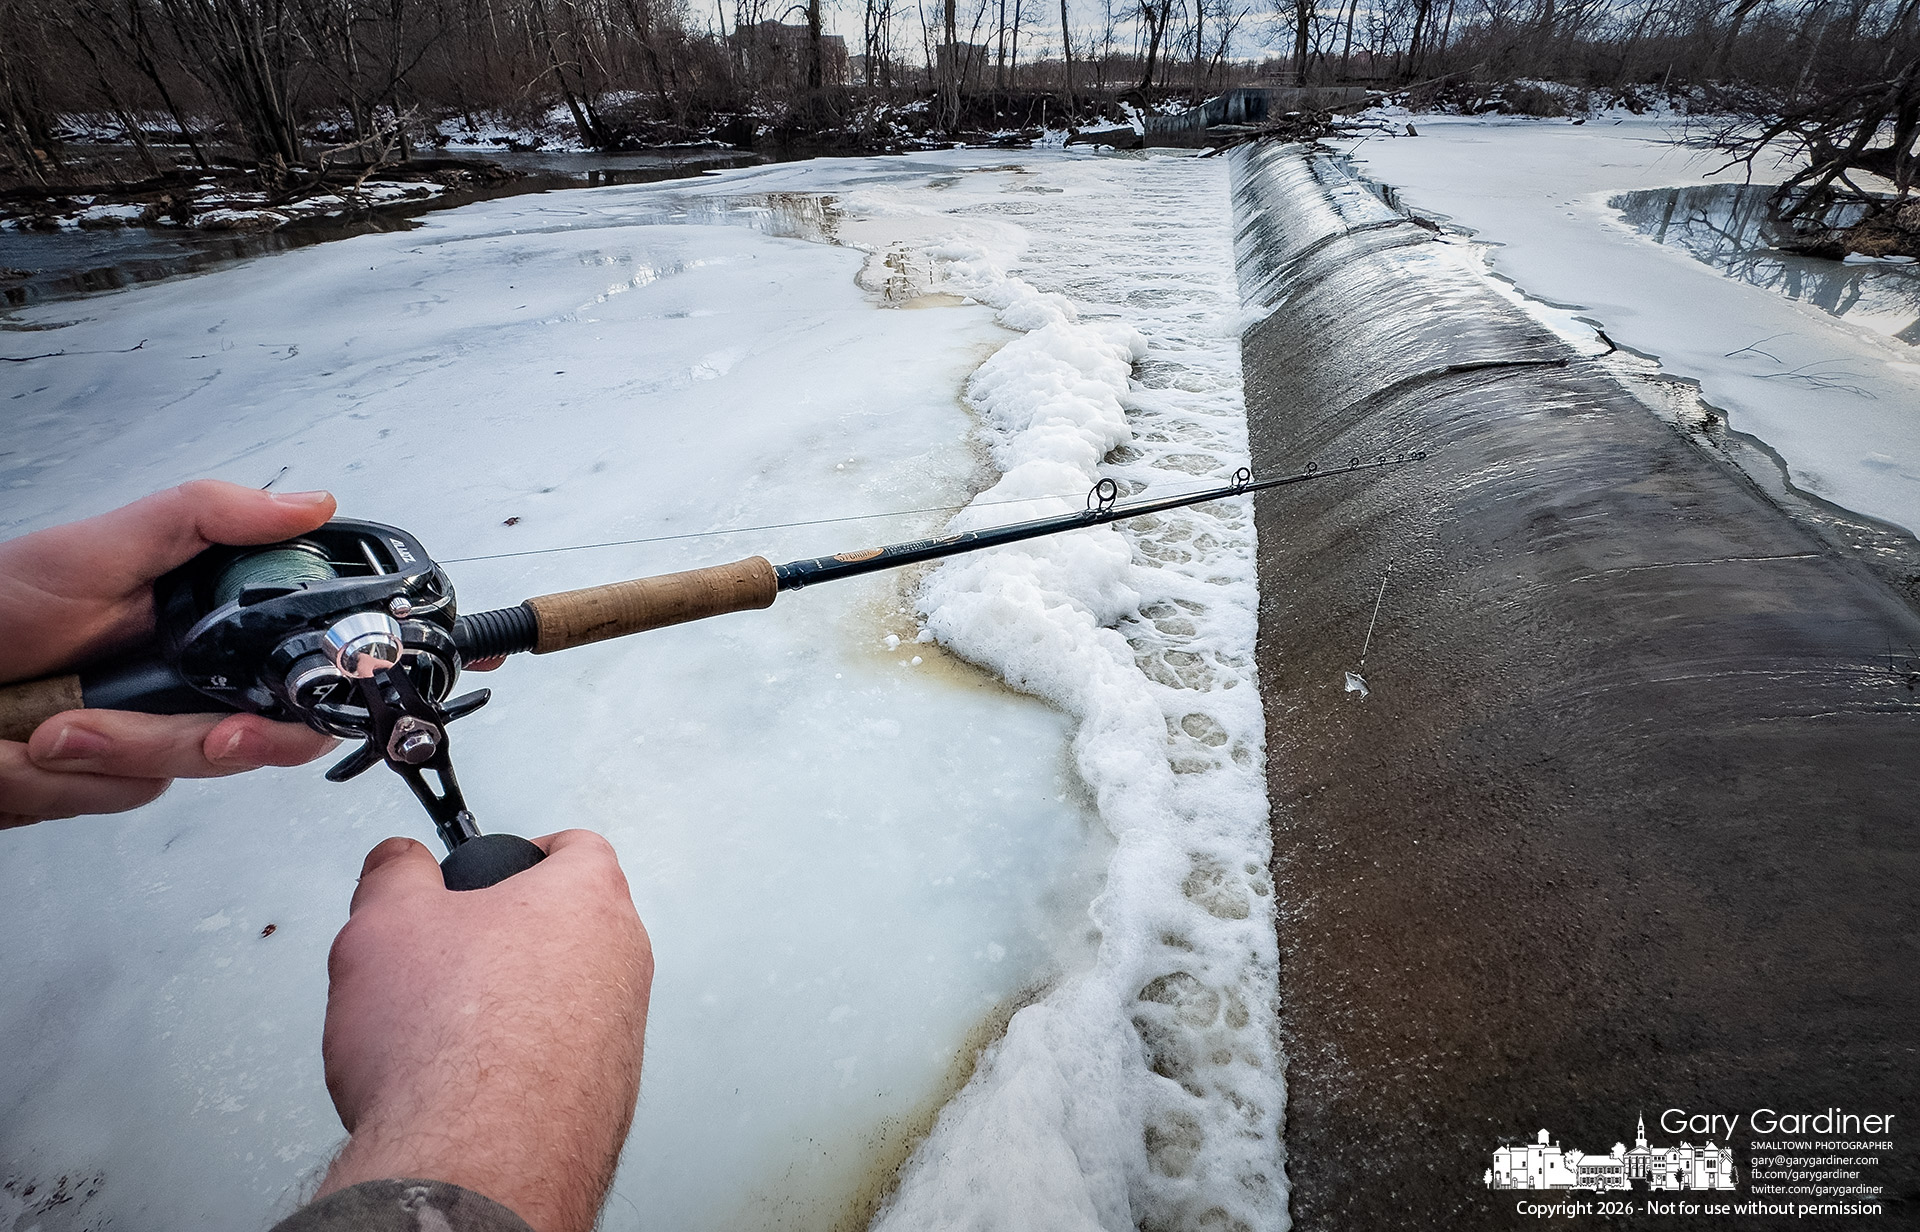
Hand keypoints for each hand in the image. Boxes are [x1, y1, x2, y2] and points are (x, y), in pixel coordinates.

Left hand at [0, 480, 341, 826]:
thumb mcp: (98, 551)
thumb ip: (203, 520)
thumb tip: (307, 506)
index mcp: (201, 625)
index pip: (289, 683)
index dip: (285, 719)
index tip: (240, 728)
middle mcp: (182, 683)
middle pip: (235, 745)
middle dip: (163, 744)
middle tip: (103, 729)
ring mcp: (140, 734)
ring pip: (164, 778)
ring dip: (92, 758)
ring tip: (36, 725)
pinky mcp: (94, 777)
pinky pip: (105, 800)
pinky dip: (53, 785)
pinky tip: (18, 750)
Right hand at [316, 831, 652, 1231]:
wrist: (472, 1160)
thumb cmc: (446, 1045)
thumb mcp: (384, 924)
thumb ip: (395, 874)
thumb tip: (398, 862)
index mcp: (588, 899)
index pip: (576, 847)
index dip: (526, 852)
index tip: (493, 871)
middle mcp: (624, 960)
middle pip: (574, 922)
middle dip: (513, 933)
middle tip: (457, 954)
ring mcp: (624, 1031)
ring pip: (572, 993)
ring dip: (519, 1000)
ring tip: (452, 1027)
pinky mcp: (609, 1094)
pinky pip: (567, 1057)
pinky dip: (525, 1059)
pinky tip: (472, 1080)